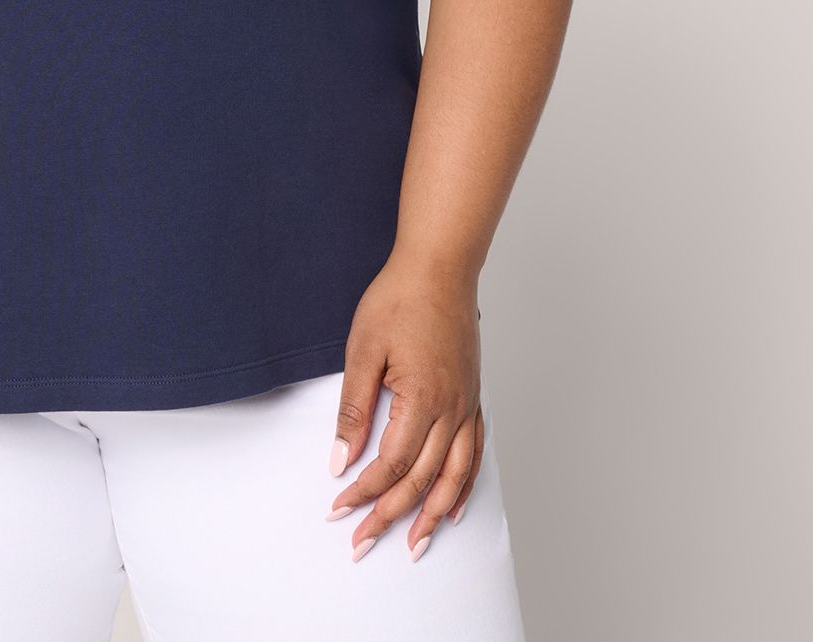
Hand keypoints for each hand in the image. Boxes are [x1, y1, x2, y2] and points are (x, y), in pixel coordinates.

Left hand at [326, 252, 484, 562]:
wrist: (439, 267)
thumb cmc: (399, 300)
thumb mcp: (363, 351)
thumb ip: (353, 410)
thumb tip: (340, 460)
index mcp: (423, 400)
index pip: (391, 465)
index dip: (364, 491)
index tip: (339, 509)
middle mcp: (452, 410)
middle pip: (421, 480)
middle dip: (391, 515)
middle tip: (364, 542)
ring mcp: (467, 405)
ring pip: (454, 476)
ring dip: (434, 515)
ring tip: (415, 544)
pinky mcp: (472, 397)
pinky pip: (474, 453)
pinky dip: (464, 485)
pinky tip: (454, 505)